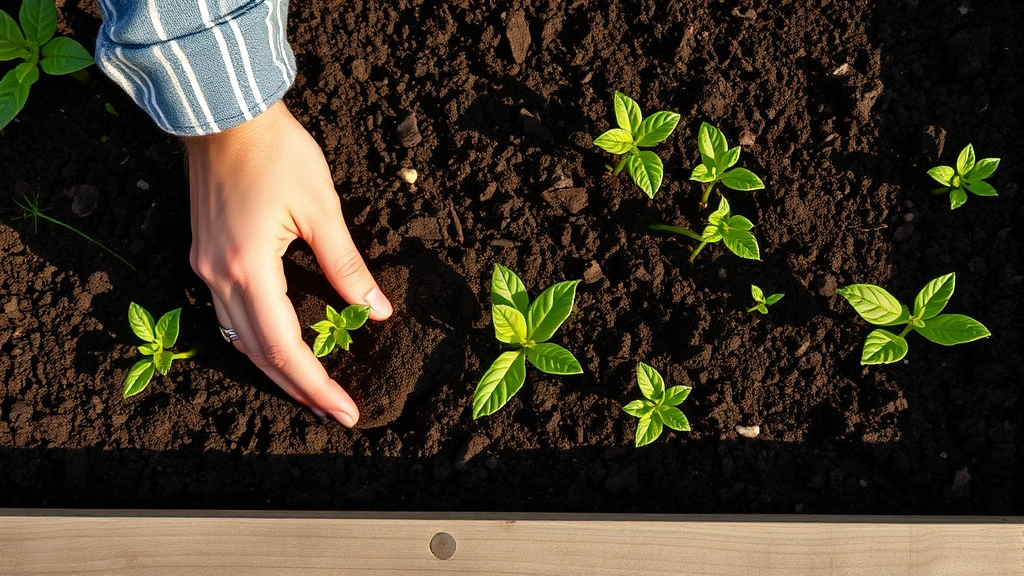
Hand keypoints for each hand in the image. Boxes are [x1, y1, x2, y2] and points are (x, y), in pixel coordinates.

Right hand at [184, 101, 391, 426]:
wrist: (223, 110)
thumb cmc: (277, 150)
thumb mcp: (322, 208)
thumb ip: (347, 265)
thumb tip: (378, 312)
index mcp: (248, 268)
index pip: (285, 348)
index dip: (317, 385)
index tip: (347, 410)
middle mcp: (219, 277)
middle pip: (258, 353)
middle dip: (299, 389)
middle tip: (335, 413)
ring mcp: (206, 268)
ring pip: (240, 339)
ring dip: (277, 370)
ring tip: (313, 392)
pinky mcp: (206, 256)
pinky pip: (230, 315)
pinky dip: (258, 341)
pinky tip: (280, 349)